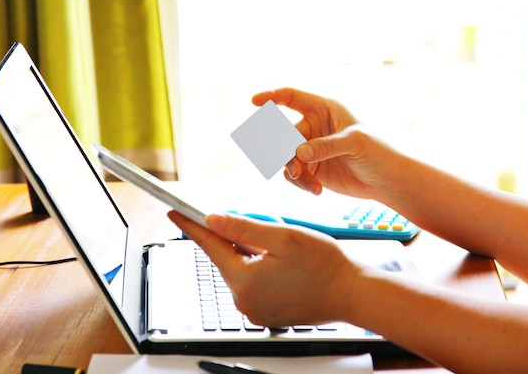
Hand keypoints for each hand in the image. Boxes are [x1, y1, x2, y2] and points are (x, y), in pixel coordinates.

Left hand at [167, 210, 359, 326]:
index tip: (175, 213)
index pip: (210, 246)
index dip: (192, 226)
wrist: (352, 293)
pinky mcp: (266, 314)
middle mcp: (244, 301)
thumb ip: (242, 229)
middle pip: (227, 258)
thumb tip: (212, 220)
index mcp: (245, 281)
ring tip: (283, 250)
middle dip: (238, 239)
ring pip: (240, 270)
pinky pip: (252, 284)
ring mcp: (255, 310)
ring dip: (252, 254)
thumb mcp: (281, 237)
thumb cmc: (324, 264)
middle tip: (266, 229)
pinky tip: (282, 264)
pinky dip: (259, 269)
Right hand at [252, 88, 397, 199]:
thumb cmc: (377, 152)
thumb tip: (298, 152)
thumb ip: (325, 146)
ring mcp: (308, 148)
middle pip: (283, 134)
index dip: (272, 97)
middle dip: (284, 152)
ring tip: (310, 184)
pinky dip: (300, 183)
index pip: (291, 97)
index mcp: (323, 109)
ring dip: (293, 172)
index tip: (255, 101)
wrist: (384, 180)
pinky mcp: (309, 168)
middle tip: (293, 167)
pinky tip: (317, 191)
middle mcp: (312, 127)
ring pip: (284, 157)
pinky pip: (292, 174)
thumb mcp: (354, 143)